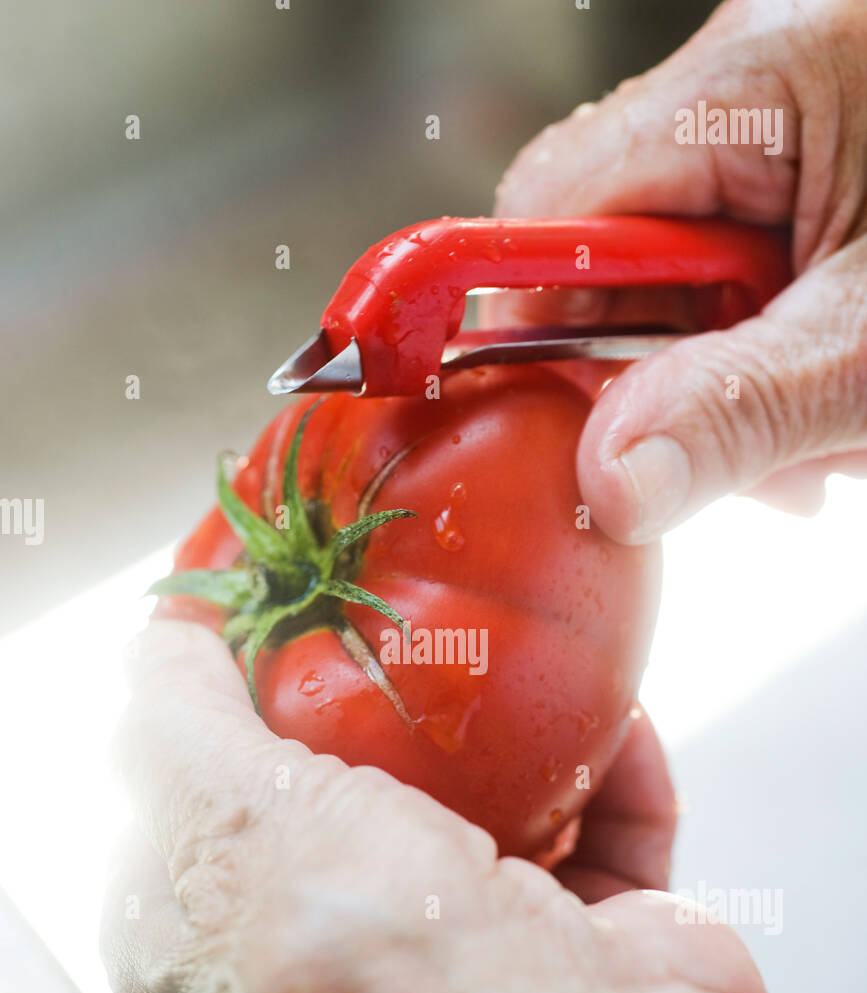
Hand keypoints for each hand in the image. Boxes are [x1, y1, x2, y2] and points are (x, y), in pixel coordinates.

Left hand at [102, 621, 866, 992]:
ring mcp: (474, 969)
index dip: (232, 712)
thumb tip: (158, 640)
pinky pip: (607, 840)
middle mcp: (345, 972)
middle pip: (358, 804)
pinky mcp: (588, 960)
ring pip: (491, 818)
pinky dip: (616, 772)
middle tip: (413, 616)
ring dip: (520, 737)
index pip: (205, 815)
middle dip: (392, 713)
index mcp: (218, 962)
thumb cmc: (374, 956)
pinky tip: (618, 713)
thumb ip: (170, 715)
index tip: (283, 622)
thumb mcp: (224, 807)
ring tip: (529, 649)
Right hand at [489, 0, 866, 542]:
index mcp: (760, 76)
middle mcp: (757, 74)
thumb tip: (606, 483)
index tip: (533, 428)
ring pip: (669, 265)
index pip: (552, 204)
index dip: (520, 325)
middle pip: (599, 240)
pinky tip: (821, 393)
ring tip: (804, 435)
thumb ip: (740, 410)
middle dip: (637, 367)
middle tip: (710, 452)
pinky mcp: (818, 162)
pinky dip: (761, 345)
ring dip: (710, 371)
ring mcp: (788, 117)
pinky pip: (734, 261)